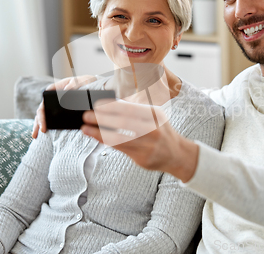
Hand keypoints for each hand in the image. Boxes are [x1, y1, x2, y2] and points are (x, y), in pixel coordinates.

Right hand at [32, 75, 95, 137]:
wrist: (89, 85)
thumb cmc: (83, 82)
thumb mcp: (79, 81)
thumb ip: (73, 84)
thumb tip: (66, 91)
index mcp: (54, 90)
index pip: (44, 101)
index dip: (43, 111)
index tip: (44, 119)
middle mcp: (51, 99)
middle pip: (42, 111)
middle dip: (40, 121)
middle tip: (43, 130)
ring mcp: (53, 106)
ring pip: (42, 116)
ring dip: (38, 126)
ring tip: (35, 136)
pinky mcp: (58, 112)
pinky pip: (50, 119)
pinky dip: (44, 126)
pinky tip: (40, 134)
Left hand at [81, 100, 198, 181]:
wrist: (177, 154)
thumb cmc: (161, 132)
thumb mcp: (154, 117)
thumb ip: (136, 111)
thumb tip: (110, 104)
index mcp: (155, 116)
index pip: (130, 109)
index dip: (112, 107)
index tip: (97, 105)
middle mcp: (153, 130)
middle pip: (123, 123)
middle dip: (102, 119)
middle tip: (86, 116)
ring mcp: (148, 146)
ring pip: (119, 138)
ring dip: (99, 133)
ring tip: (86, 129)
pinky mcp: (143, 158)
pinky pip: (120, 149)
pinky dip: (107, 142)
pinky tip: (97, 137)